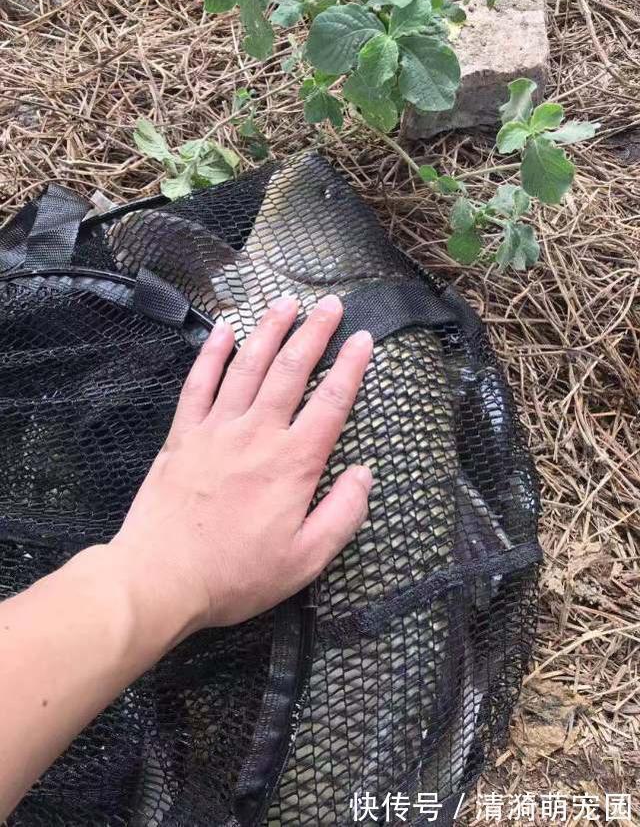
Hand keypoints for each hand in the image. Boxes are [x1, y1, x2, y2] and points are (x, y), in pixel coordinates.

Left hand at [110, 294, 372, 636]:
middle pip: (291, 370)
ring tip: (286, 302)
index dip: (351, 367)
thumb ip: (342, 514)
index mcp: (293, 464)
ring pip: (247, 366)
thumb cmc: (237, 575)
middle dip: (314, 333)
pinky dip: (213, 353)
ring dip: (269, 330)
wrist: (160, 578)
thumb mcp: (306, 560)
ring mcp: (216, 429)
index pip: (331, 403)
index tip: (364, 339)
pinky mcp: (183, 435)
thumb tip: (364, 474)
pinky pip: (199, 384)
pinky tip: (224, 329)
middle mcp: (257, 434)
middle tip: (330, 305)